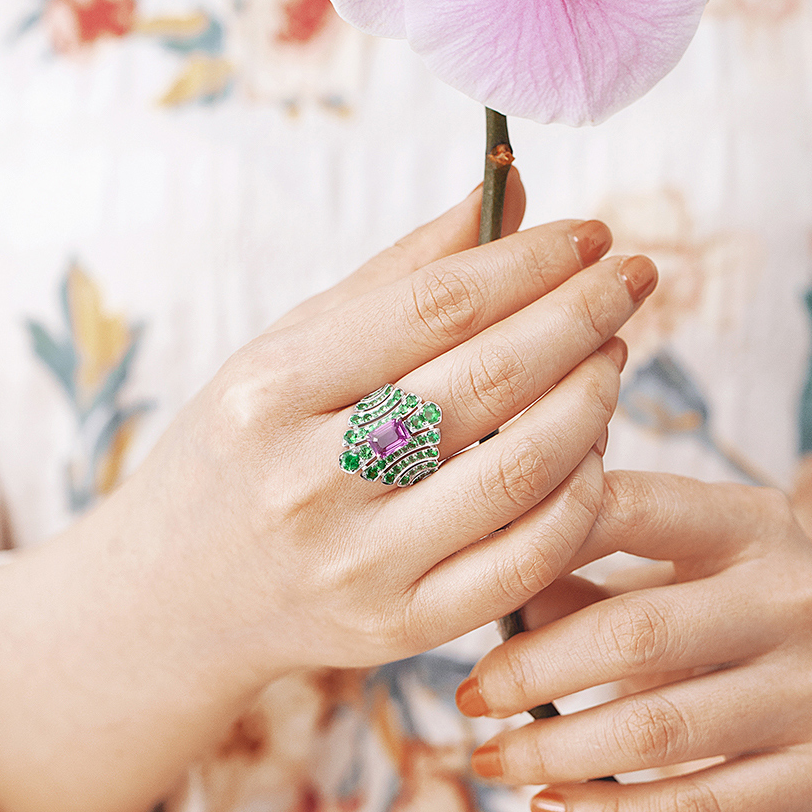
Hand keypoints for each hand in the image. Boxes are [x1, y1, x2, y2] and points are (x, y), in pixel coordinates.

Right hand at [0, 180, 657, 811]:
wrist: (179, 594)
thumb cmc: (248, 445)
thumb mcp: (293, 345)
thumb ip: (408, 271)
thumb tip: (511, 181)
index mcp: (272, 389)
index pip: (437, 308)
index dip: (534, 262)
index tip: (593, 234)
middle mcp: (308, 481)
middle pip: (489, 383)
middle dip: (583, 317)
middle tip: (632, 279)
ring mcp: (357, 566)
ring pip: (519, 471)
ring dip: (593, 400)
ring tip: (613, 354)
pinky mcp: (400, 630)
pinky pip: (526, 562)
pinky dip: (580, 497)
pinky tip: (594, 449)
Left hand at [457, 472, 811, 811]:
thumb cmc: (740, 620)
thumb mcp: (684, 572)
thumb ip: (587, 571)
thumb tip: (476, 582)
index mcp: (753, 521)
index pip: (630, 510)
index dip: (537, 542)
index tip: (465, 585)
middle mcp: (798, 595)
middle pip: (634, 636)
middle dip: (530, 673)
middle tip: (469, 698)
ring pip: (657, 733)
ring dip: (554, 753)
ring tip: (492, 760)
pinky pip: (697, 807)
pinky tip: (553, 808)